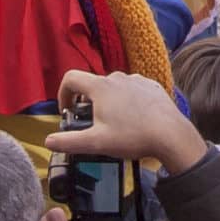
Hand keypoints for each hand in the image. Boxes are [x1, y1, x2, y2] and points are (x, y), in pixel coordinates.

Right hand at [52, 70, 212, 174]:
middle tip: (90, 124)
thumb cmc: (132, 136)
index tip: (67, 112)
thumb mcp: (96, 143)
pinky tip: (133, 120)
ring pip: (114, 87)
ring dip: (107, 101)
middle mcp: (118, 77)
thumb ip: (69, 142)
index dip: (63, 94)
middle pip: (93, 84)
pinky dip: (126, 101)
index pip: (71, 78)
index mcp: (101, 87)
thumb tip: (48, 141)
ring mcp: (137, 79)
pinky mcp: (152, 86)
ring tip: (113, 124)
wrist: (171, 134)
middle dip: (87, 102)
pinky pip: (132, 89)